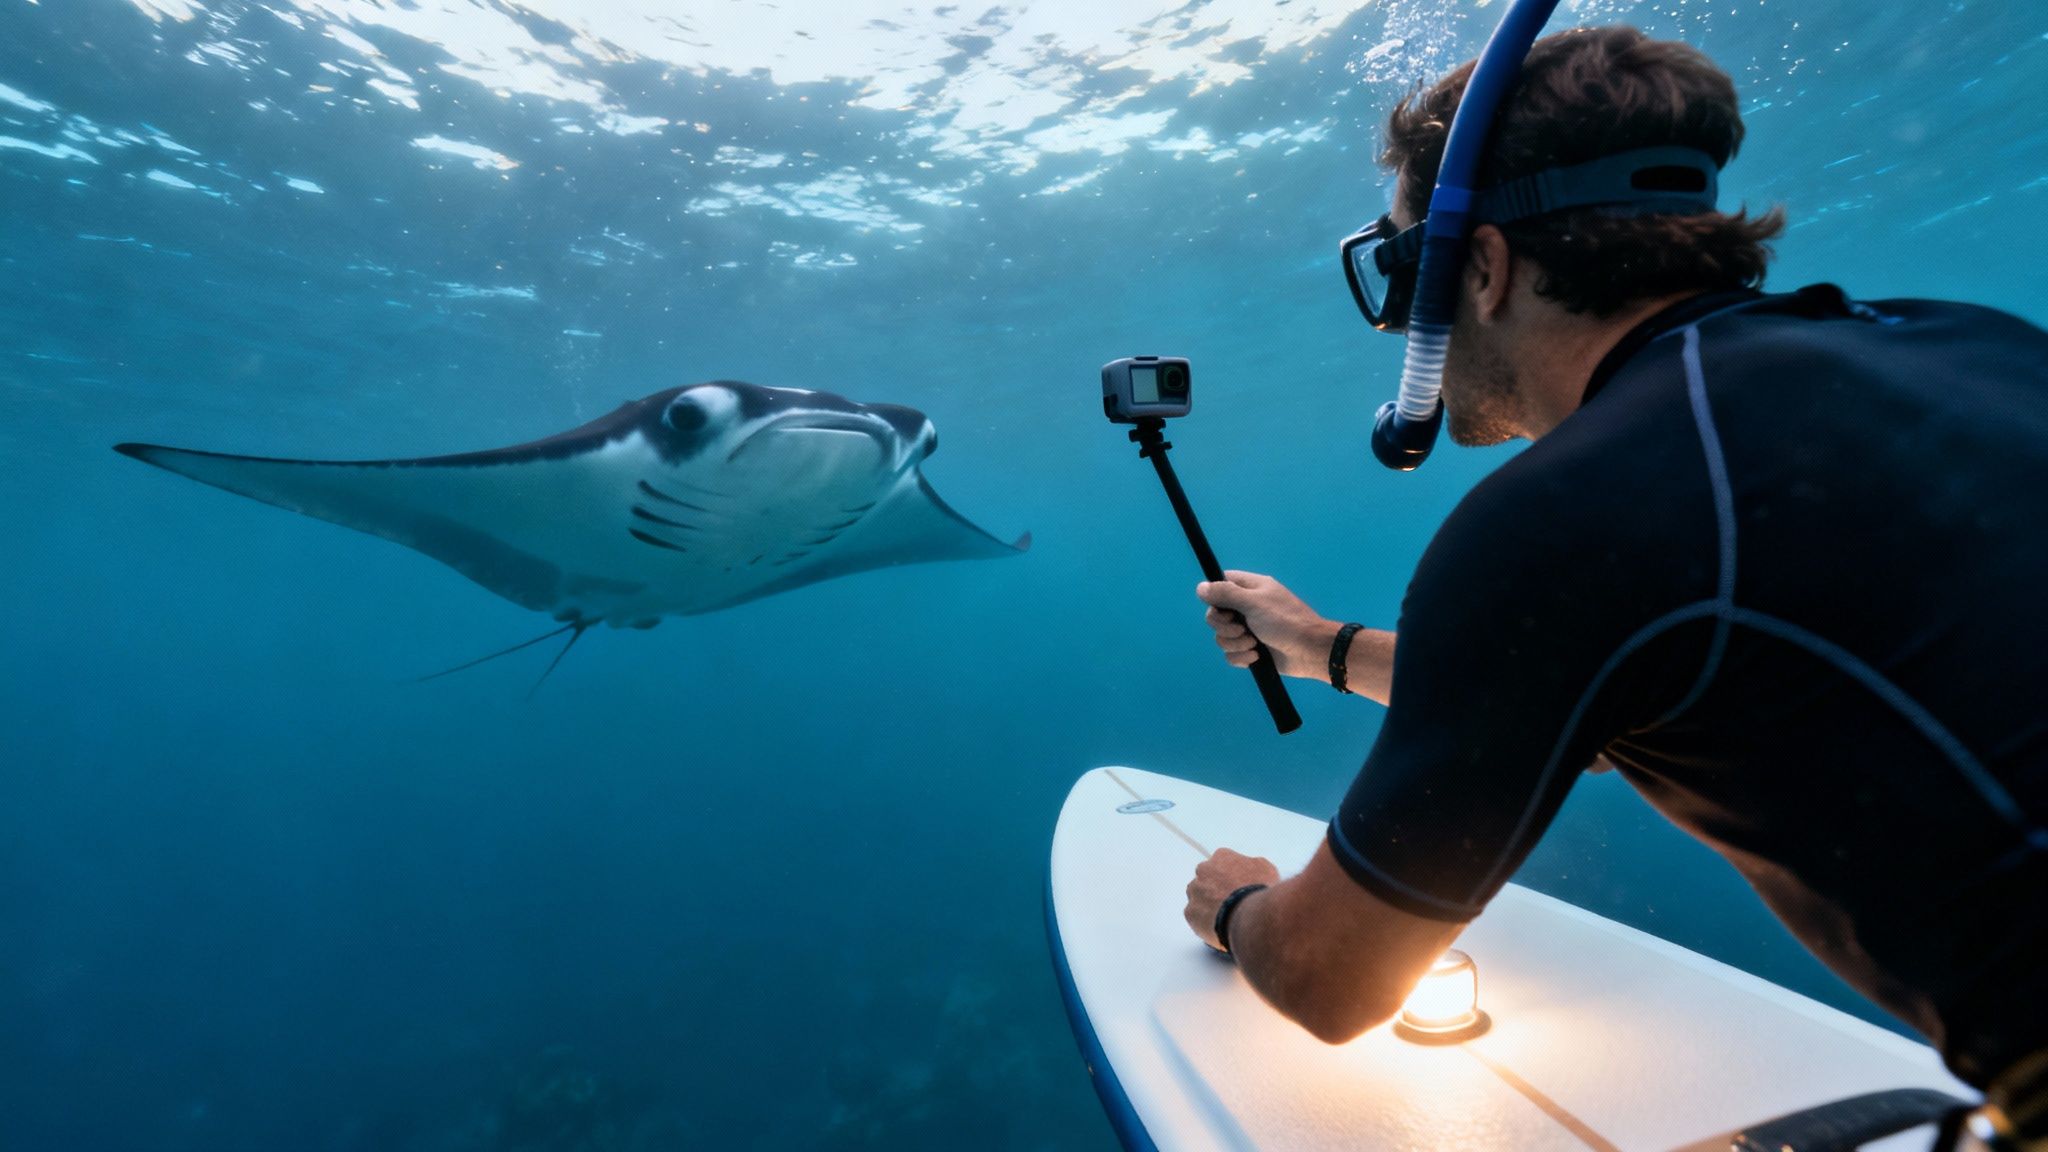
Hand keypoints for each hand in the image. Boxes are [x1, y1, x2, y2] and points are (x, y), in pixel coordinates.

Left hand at [1184, 847, 1282, 951]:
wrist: (1248, 915)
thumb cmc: (1259, 891)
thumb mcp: (1266, 870)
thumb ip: (1253, 866)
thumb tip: (1251, 872)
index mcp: (1222, 856)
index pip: (1223, 864)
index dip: (1232, 878)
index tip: (1239, 888)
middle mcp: (1203, 870)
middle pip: (1208, 880)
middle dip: (1217, 890)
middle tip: (1231, 904)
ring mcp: (1194, 891)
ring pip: (1199, 898)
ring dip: (1209, 906)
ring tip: (1226, 919)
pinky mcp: (1190, 912)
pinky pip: (1196, 918)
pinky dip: (1205, 923)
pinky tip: (1219, 928)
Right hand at [1195, 571, 1334, 680]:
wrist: (1309, 651)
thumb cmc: (1285, 621)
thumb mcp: (1254, 603)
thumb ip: (1225, 593)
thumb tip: (1200, 587)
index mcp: (1250, 589)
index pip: (1220, 585)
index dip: (1215, 597)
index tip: (1222, 607)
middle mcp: (1246, 608)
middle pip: (1215, 615)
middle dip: (1224, 626)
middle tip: (1241, 628)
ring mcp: (1248, 630)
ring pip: (1222, 637)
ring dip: (1235, 643)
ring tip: (1254, 644)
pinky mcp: (1250, 650)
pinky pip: (1231, 654)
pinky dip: (1241, 657)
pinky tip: (1257, 656)